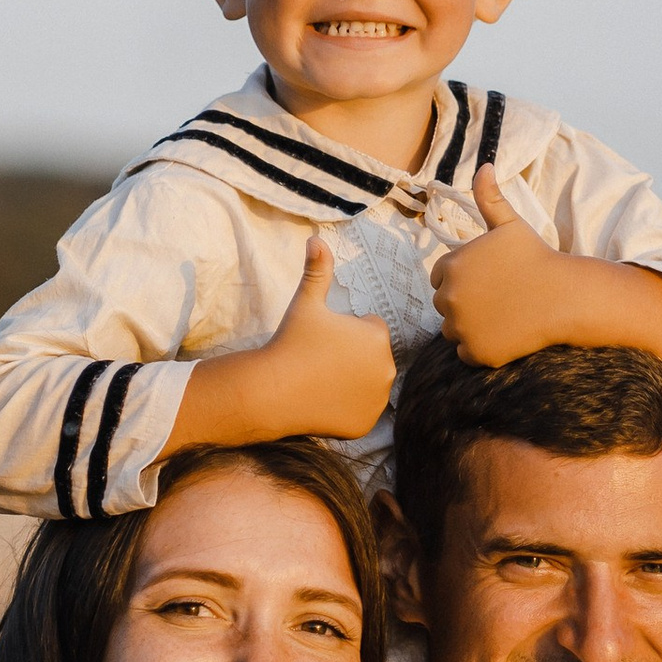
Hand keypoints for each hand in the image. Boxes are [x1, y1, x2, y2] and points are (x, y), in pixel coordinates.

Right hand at [173, 234, 394, 450]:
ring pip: (368, 384)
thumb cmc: (291, 342)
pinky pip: (361, 411)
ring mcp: (378, 399)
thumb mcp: (306, 303)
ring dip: (354, 381)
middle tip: (322, 360)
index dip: (347, 332)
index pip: (371, 329)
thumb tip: (317, 238)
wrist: (273, 390)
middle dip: (354, 357)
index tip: (326, 339)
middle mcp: (387, 368)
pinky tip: (325, 401)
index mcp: (378, 337)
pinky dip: (348, 407)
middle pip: (372, 357)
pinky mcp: (367, 424)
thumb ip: (317, 270)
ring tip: (323, 380)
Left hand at [431, 166, 562, 367]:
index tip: (492, 280)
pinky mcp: (476, 352)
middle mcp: (449, 297)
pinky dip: (482, 348)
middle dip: (466, 304)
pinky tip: (505, 334)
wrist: (566, 297)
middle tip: (500, 299)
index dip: (466, 280)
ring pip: (453, 331)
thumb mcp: (511, 225)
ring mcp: (462, 328)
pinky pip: (467, 353)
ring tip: (503, 316)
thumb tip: (484, 165)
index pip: (441, 279)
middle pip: (445, 306)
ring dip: (471, 327)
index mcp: (451, 266)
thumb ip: (489, 198)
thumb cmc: (538, 258)